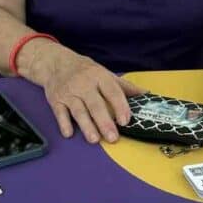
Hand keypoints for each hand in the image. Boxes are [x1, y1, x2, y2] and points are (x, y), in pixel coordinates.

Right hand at [29, 45, 143, 143]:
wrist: (56, 63)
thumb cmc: (84, 70)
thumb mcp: (105, 74)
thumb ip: (124, 86)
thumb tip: (146, 95)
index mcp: (99, 76)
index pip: (112, 91)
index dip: (120, 106)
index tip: (126, 120)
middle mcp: (84, 84)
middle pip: (95, 104)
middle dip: (104, 122)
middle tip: (113, 138)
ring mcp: (69, 93)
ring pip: (78, 111)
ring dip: (86, 126)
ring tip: (94, 139)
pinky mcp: (55, 100)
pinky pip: (59, 113)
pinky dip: (63, 123)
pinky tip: (69, 133)